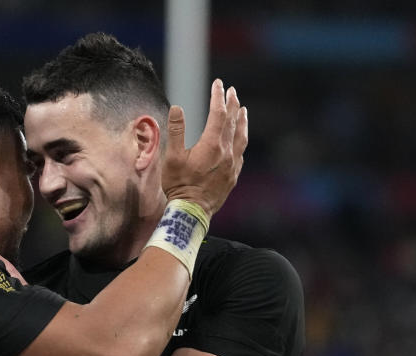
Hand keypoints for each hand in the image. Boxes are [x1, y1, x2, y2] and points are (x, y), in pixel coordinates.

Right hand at [162, 78, 248, 215]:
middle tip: (232, 91)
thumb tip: (177, 108)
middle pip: (232, 122)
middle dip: (232, 104)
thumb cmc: (179, 185)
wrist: (192, 211)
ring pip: (241, 137)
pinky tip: (240, 139)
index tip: (218, 84)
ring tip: (243, 110)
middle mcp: (226, 152)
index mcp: (212, 144)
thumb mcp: (172, 157)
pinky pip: (241, 153)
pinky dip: (241, 140)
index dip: (218, 97)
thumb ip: (176, 131)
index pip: (218, 113)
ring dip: (241, 121)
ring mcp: (232, 165)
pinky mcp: (233, 176)